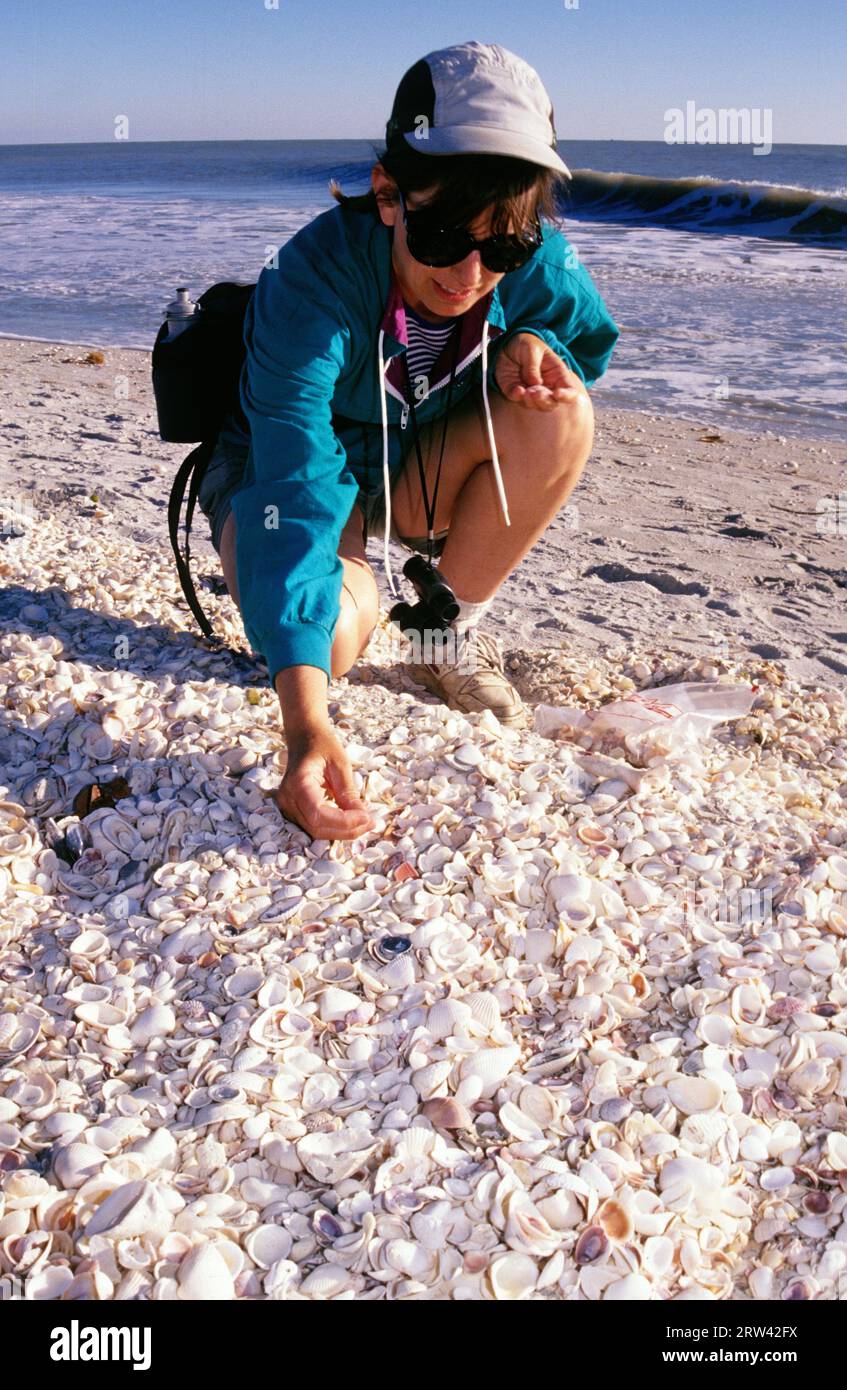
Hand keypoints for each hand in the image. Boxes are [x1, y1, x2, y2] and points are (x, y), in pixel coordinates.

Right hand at [273, 724, 373, 840]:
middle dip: (347, 830)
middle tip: (371, 822)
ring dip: (342, 831)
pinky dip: (335, 827)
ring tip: (365, 822)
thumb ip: (348, 791)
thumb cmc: (322, 744)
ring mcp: (287, 806)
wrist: (305, 736)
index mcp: (298, 782)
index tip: (367, 817)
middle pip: (317, 827)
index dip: (344, 821)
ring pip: (316, 831)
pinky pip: (314, 825)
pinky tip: (352, 821)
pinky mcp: (294, 810)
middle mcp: (287, 798)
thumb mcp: (340, 763)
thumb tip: (362, 817)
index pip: (319, 814)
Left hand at [494, 333, 583, 410]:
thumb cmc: (527, 345)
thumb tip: (536, 383)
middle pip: (552, 403)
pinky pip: (518, 400)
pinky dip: (517, 397)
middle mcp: (547, 387)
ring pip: (535, 405)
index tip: (557, 394)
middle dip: (544, 401)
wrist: (507, 346)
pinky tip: (516, 390)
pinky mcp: (516, 393)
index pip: (569, 391)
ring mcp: (531, 393)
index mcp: (558, 375)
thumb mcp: (532, 348)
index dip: (567, 396)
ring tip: (524, 390)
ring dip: (531, 401)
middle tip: (535, 392)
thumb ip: (533, 365)